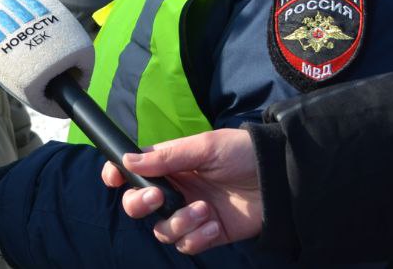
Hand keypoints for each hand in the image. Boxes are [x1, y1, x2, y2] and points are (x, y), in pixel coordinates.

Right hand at [101, 129, 262, 254]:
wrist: (279, 178)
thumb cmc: (241, 153)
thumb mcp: (204, 147)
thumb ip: (167, 157)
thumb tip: (127, 161)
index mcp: (171, 164)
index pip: (135, 170)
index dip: (118, 174)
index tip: (112, 179)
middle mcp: (176, 189)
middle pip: (138, 205)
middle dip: (140, 204)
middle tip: (157, 198)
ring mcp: (190, 213)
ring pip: (162, 230)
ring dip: (178, 223)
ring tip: (203, 211)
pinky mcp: (208, 233)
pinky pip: (187, 245)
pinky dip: (197, 238)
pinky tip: (213, 225)